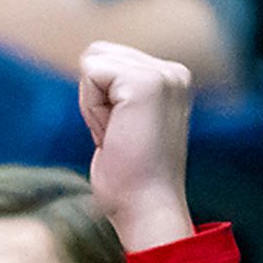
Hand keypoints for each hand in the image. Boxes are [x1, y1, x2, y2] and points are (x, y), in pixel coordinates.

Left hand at [83, 43, 197, 249]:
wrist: (145, 206)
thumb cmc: (128, 177)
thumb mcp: (122, 123)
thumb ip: (115, 91)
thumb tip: (89, 58)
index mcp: (171, 78)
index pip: (108, 61)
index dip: (98, 101)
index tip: (119, 134)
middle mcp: (173, 70)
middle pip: (98, 57)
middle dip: (93, 99)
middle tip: (116, 136)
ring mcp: (164, 73)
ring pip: (93, 65)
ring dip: (92, 105)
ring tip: (117, 135)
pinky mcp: (146, 82)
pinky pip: (91, 75)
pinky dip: (91, 109)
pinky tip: (113, 133)